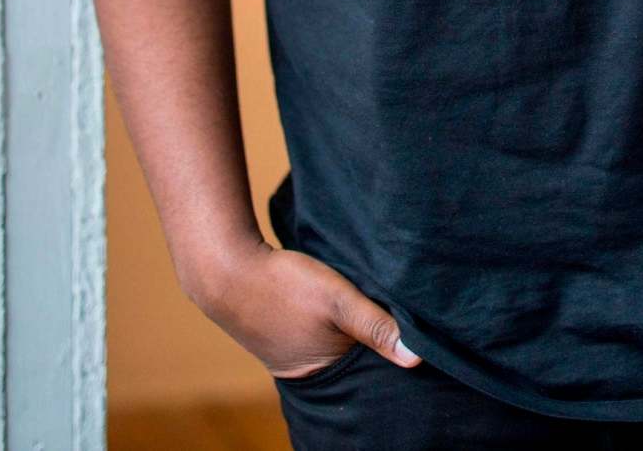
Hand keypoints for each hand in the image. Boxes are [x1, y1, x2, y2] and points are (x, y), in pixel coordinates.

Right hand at [189, 238, 427, 380]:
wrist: (224, 269)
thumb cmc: (283, 284)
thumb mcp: (337, 300)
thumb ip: (375, 325)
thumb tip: (418, 358)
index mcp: (322, 374)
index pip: (370, 372)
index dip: (391, 356)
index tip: (416, 339)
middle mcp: (307, 372)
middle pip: (354, 362)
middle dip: (374, 346)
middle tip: (399, 320)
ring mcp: (292, 355)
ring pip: (338, 346)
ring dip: (354, 332)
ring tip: (375, 311)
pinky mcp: (284, 335)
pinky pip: (320, 335)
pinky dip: (334, 325)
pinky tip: (343, 308)